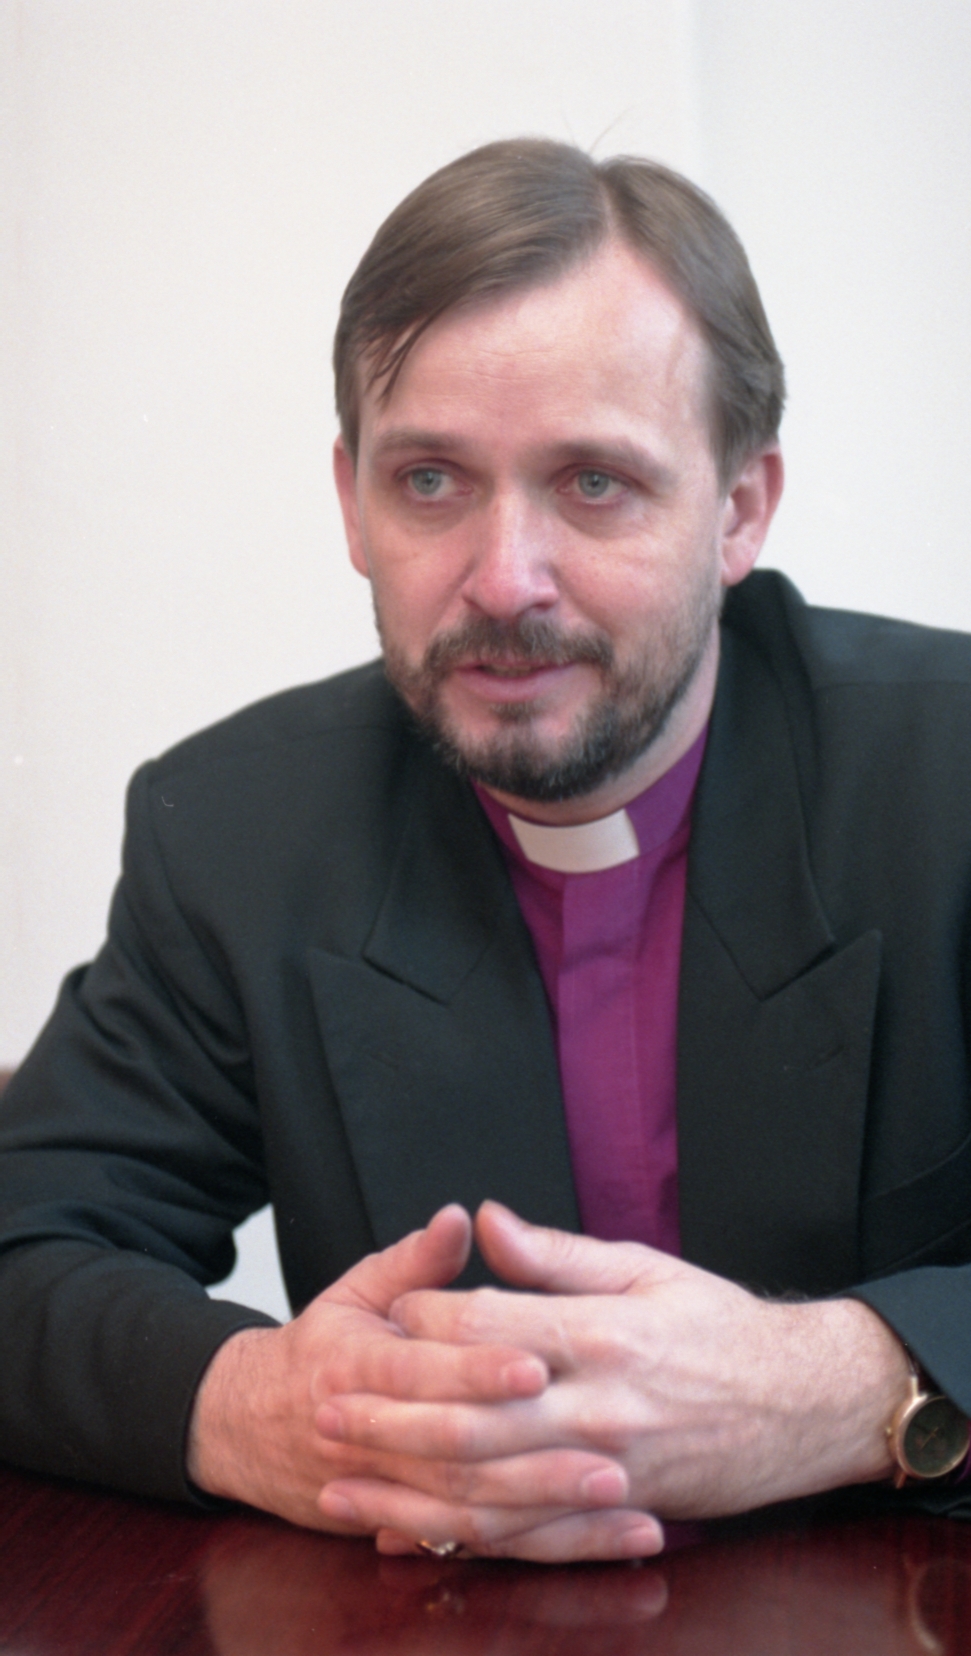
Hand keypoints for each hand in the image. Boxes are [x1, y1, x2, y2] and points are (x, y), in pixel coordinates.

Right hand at [188, 1203, 645, 1551]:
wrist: (247, 1429)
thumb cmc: (318, 1346)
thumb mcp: (355, 1289)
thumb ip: (415, 1260)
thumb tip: (462, 1217)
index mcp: (355, 1361)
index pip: (422, 1368)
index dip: (478, 1368)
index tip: (540, 1364)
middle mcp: (368, 1432)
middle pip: (454, 1450)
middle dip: (535, 1455)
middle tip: (610, 1452)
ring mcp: (386, 1489)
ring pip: (471, 1510)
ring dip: (549, 1511)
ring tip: (620, 1500)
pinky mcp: (406, 1525)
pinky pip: (477, 1544)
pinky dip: (539, 1548)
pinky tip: (598, 1538)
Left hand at [317, 1202, 908, 1551]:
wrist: (804, 1402)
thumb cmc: (721, 1324)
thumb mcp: (644, 1267)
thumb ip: (556, 1253)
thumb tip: (483, 1219)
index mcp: (600, 1331)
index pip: (489, 1325)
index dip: (425, 1317)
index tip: (381, 1313)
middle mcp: (598, 1404)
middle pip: (472, 1415)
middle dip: (388, 1416)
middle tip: (323, 1410)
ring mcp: (606, 1468)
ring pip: (488, 1490)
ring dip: (406, 1492)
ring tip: (339, 1487)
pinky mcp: (615, 1512)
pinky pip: (528, 1539)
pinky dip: (462, 1542)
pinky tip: (409, 1538)